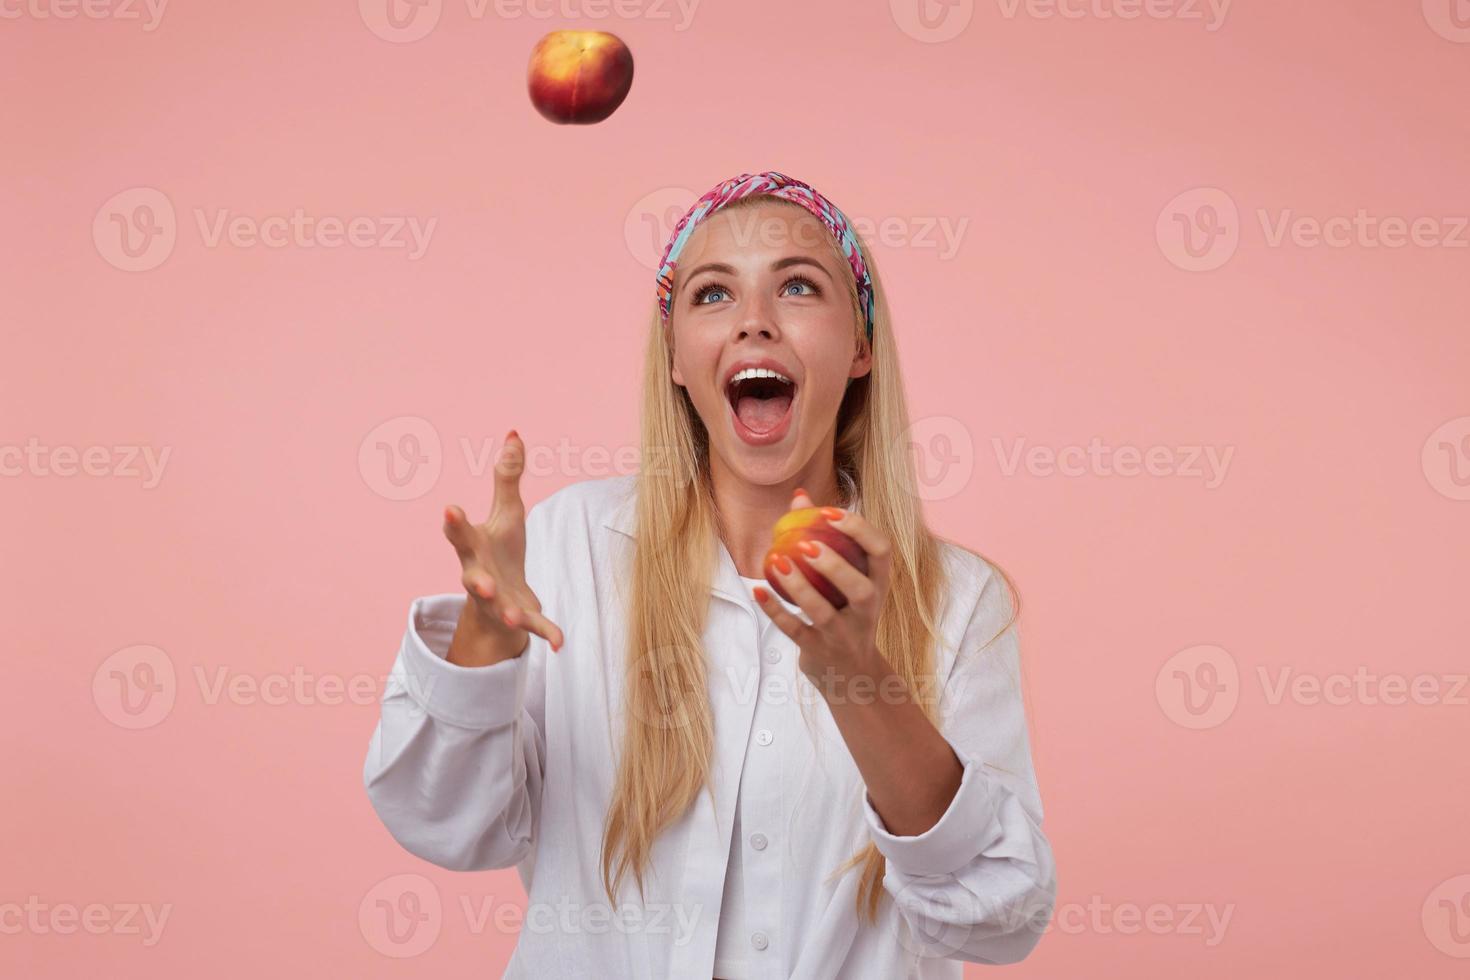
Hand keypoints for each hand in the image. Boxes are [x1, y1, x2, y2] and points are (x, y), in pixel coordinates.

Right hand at [442, 431, 563, 662]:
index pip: (460, 533)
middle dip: (474, 577)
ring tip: (513, 613)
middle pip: (472, 575)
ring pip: (498, 606)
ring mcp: (498, 600)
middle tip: (479, 581)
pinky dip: (545, 633)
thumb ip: (508, 476)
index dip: (454, 522)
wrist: (502, 599)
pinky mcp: (518, 617)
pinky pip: (532, 626)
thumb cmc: (500, 549)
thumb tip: (514, 433)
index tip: (450, 508)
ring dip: (505, 609)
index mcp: (474, 546)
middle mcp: (479, 575)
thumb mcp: (507, 511)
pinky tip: (559, 643)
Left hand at [753, 489, 892, 681]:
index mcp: (878, 583)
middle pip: (859, 588)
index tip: (830, 512)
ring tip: (777, 561)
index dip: (860, 529)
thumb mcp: (846, 578)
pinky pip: (794, 631)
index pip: (881, 551)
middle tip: (805, 543)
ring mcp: (844, 635)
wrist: (851, 672)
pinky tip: (758, 590)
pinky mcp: (819, 652)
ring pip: (823, 612)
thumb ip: (823, 535)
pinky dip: (775, 612)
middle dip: (834, 565)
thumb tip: (799, 496)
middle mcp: (867, 610)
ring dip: (800, 587)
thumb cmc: (845, 609)